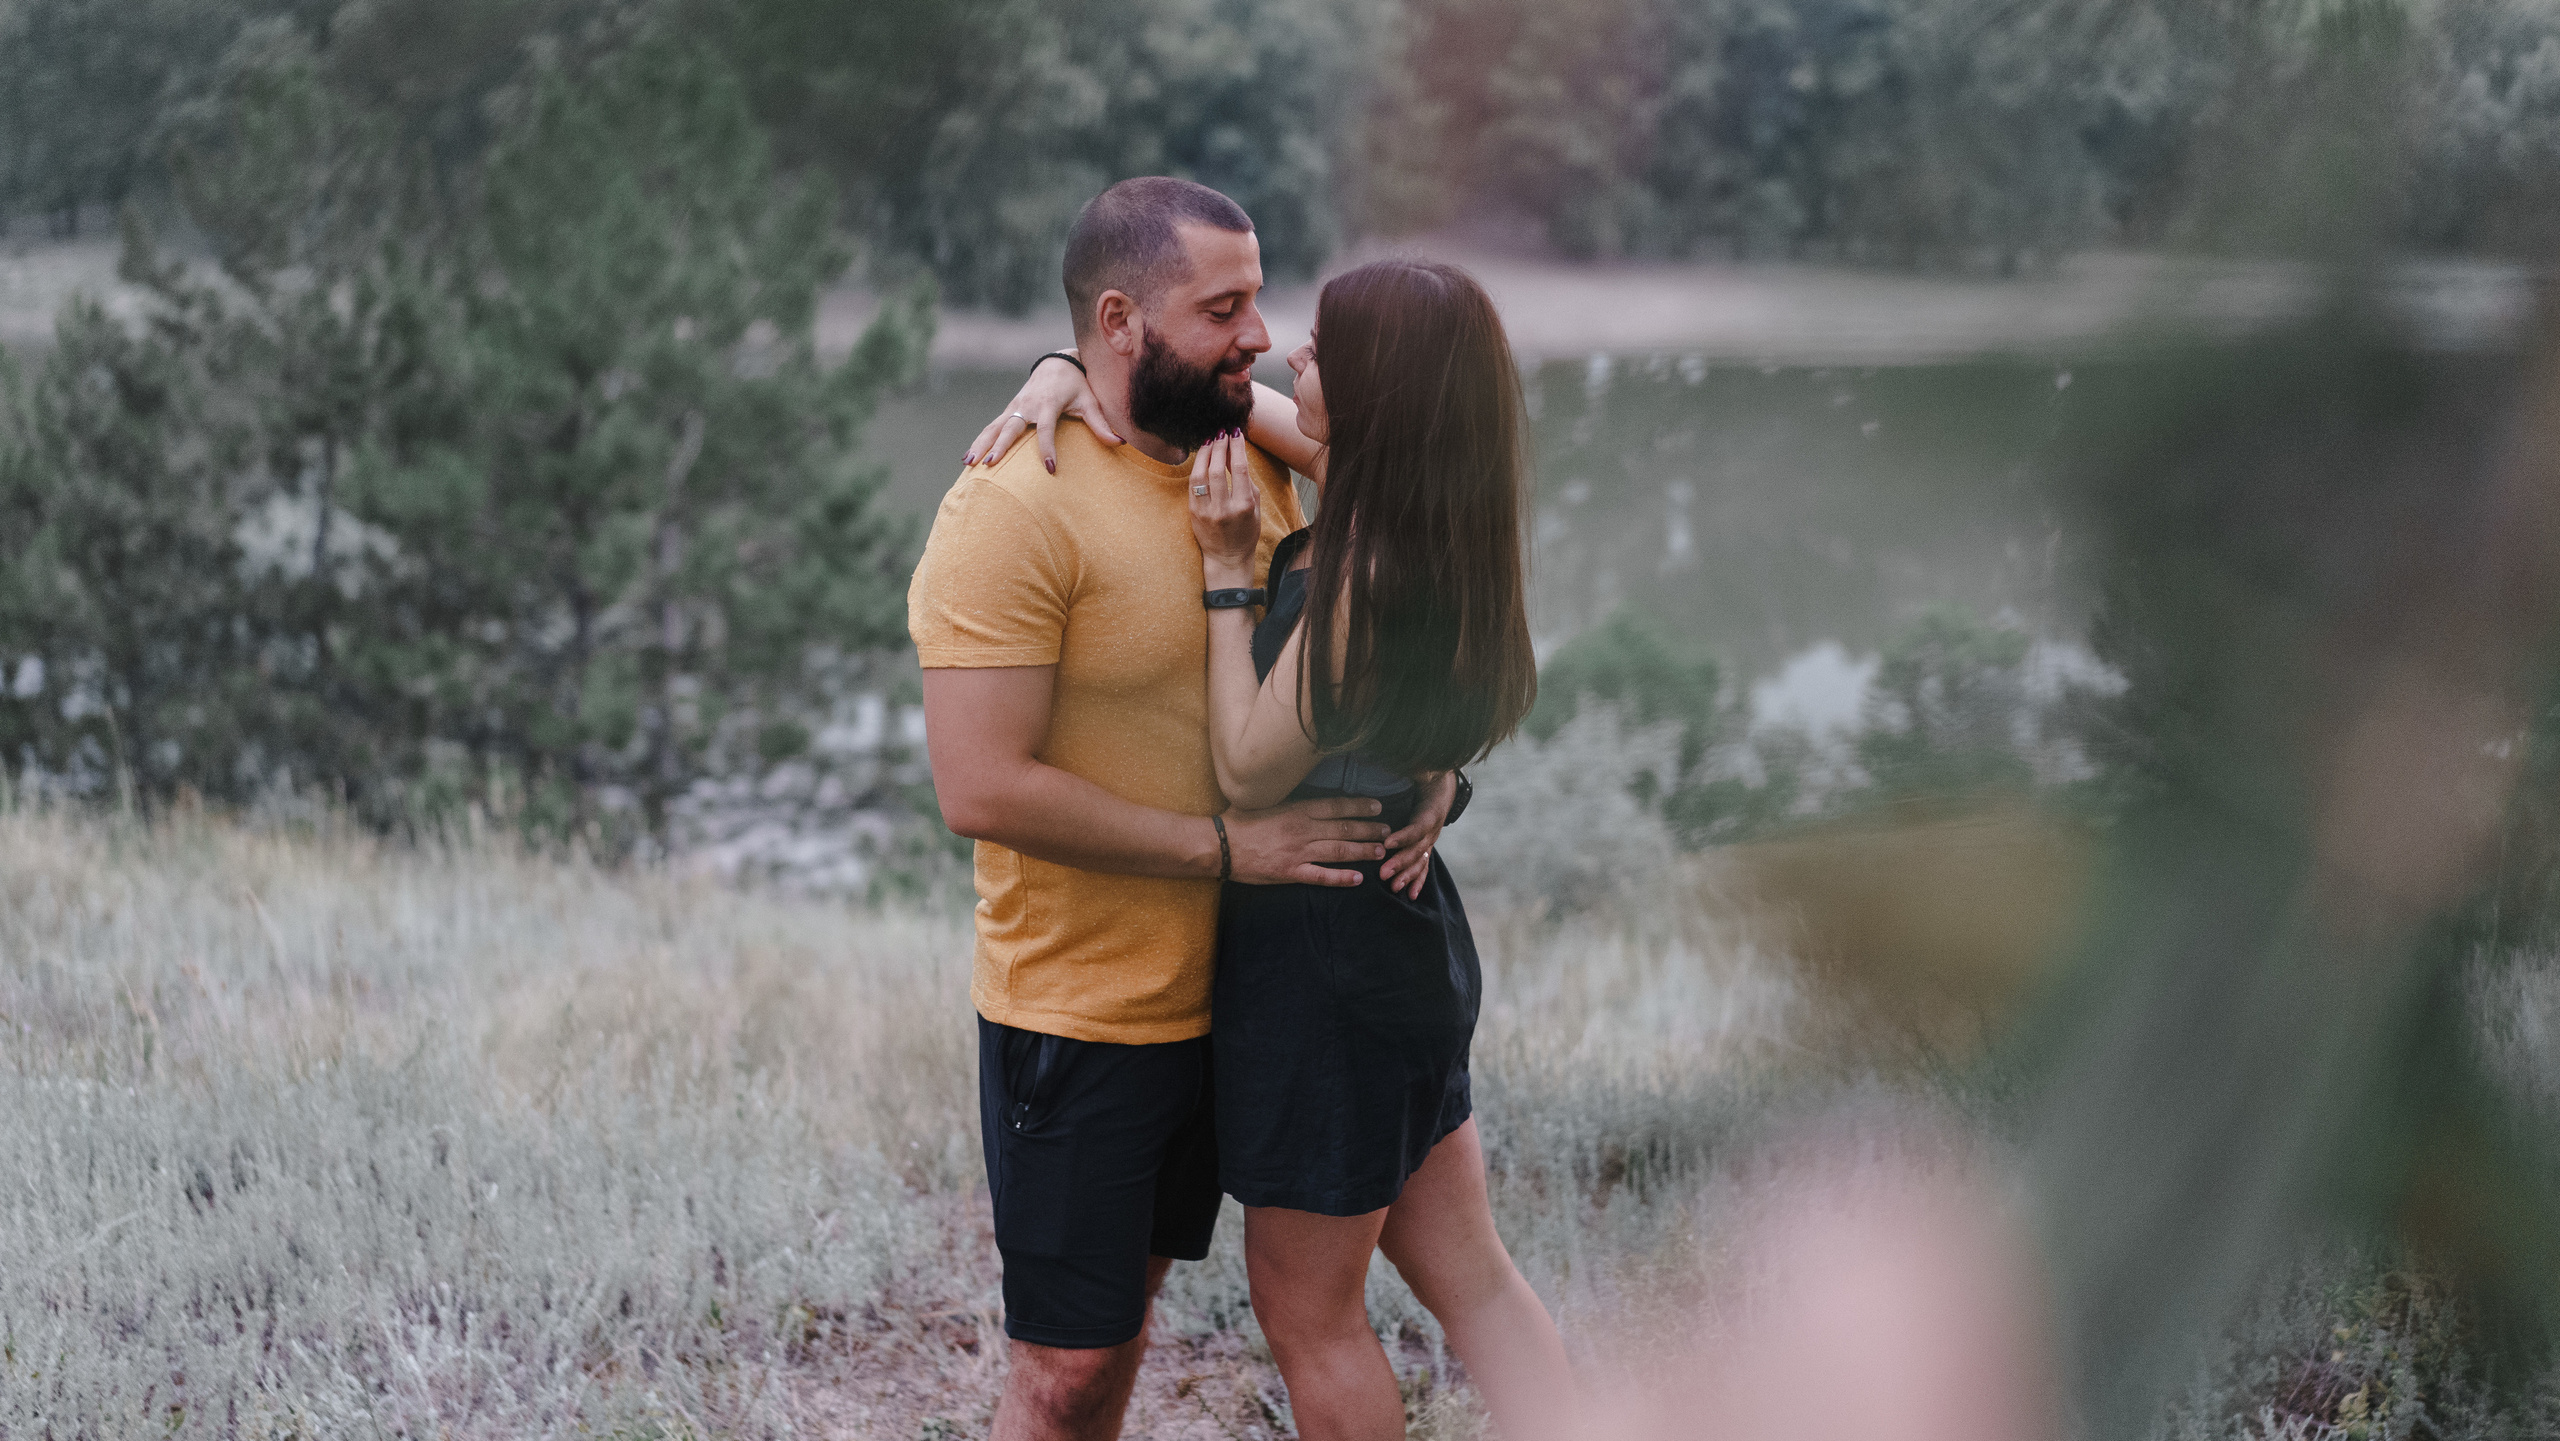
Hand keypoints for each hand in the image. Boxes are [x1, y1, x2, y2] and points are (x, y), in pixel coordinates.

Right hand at [964, 353, 1120, 474]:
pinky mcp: (1009, 409)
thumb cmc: (1077, 385)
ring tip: (969, 463)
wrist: (1058, 363)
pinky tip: (968, 457)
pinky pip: (991, 426)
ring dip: (981, 444)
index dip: (1048, 449)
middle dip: (1000, 445)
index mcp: (1048, 403)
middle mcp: (1028, 404)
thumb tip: (1120, 442)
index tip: (1051, 469)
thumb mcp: (1091, 401)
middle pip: (1011, 427)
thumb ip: (1102, 424)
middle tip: (990, 464)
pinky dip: (980, 440)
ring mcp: (1015, 406)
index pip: (1046, 429)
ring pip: (994, 427)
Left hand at [1187, 430, 1260, 579]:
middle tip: (1222, 433)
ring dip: (1205, 454)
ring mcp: (1206, 511)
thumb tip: (1235, 454)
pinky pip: (1192, 485)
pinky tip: (1202, 457)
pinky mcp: (1193, 513)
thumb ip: (1246, 481)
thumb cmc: (1246, 531)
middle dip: (1219, 446)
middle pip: (1217, 469)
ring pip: (1200, 475)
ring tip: (1210, 441)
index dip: (1236, 447)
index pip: (1239, 468)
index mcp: (1243, 506)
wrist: (1227, 557)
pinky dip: (1197, 468)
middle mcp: (1223, 508)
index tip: (1236, 433)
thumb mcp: (1255, 507)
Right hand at [1225, 796, 1389, 886]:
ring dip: (1362, 851)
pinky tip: (1358, 879)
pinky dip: (1342, 878)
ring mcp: (1298, 852)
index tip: (1377, 807)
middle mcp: (1303, 830)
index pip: (1336, 806)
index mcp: (1296, 810)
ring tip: (1380, 852)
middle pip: (1344, 828)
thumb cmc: (1236, 820)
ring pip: (1339, 851)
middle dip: (1369, 829)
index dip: (1359, 806)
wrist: (1219, 845)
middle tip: (1387, 831)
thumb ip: (1282, 796)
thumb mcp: (1262, 800)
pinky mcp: (1290, 873)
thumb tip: (1292, 787)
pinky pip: (1322, 876)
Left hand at [1380, 771, 1454, 898]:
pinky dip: (1418, 881)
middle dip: (1400, 862)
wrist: (1444, 783)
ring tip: (1393, 887)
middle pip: (1417, 848)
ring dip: (1406, 875)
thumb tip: (1383, 753)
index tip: (1388, 842)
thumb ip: (1411, 765)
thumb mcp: (1421, 768)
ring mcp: (1432, 839)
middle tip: (1383, 873)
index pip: (1418, 826)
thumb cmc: (1427, 774)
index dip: (1404, 835)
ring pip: (1420, 861)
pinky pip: (1423, 867)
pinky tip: (1411, 895)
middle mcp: (1433, 828)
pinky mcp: (1427, 846)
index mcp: (1431, 810)